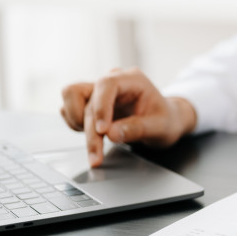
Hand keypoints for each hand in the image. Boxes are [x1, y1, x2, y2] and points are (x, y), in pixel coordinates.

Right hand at [59, 68, 196, 166]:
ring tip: (95, 142)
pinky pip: (70, 108)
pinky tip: (93, 136)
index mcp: (132, 79)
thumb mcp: (161, 127)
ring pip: (71, 97)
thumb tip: (111, 134)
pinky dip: (75, 124)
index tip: (103, 131)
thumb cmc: (166, 120)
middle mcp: (113, 81)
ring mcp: (99, 91)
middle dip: (88, 129)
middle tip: (96, 156)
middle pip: (84, 95)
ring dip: (76, 121)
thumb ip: (137, 129)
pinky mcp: (91, 102)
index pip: (106, 84)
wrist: (167, 120)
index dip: (100, 107)